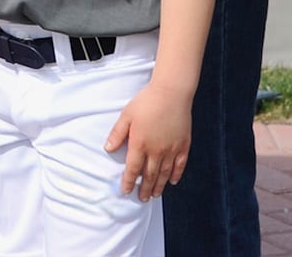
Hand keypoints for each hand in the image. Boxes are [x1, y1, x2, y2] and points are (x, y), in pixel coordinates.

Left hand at [105, 81, 190, 201]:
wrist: (172, 93)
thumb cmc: (146, 102)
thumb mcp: (126, 115)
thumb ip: (117, 134)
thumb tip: (108, 149)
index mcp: (140, 144)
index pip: (133, 169)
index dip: (129, 182)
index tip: (126, 191)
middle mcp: (156, 151)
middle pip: (149, 175)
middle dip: (144, 188)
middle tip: (142, 198)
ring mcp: (171, 149)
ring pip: (164, 173)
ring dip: (159, 186)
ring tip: (155, 195)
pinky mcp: (183, 145)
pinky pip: (179, 165)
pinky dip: (175, 175)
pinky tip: (172, 181)